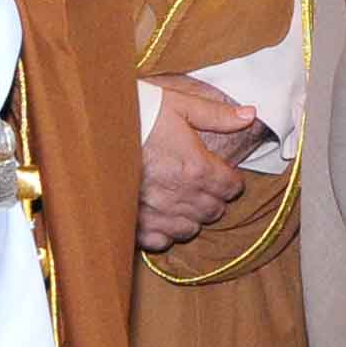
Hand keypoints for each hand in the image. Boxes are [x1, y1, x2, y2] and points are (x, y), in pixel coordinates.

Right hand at [137, 76, 260, 251]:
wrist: (95, 127)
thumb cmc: (139, 112)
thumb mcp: (180, 104)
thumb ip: (217, 114)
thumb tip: (250, 115)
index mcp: (196, 167)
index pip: (230, 187)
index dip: (232, 180)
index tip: (225, 174)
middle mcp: (179, 195)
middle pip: (213, 210)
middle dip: (214, 198)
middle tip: (205, 185)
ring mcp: (156, 212)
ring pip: (190, 229)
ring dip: (192, 216)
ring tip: (184, 200)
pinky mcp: (134, 223)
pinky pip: (160, 241)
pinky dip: (165, 232)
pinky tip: (162, 215)